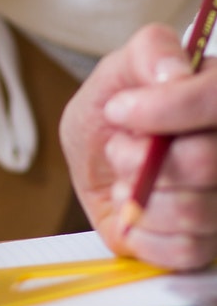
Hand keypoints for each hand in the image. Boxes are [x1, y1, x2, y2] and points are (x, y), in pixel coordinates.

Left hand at [60, 25, 216, 269]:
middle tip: (118, 147)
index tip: (118, 110)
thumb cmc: (116, 109)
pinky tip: (136, 210)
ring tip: (126, 178)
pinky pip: (185, 251)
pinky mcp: (211, 244)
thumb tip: (175, 75)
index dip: (167, 108)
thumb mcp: (119, 68)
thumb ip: (150, 54)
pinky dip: (144, 233)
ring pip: (194, 212)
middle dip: (139, 159)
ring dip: (138, 196)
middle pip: (205, 162)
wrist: (100, 159)